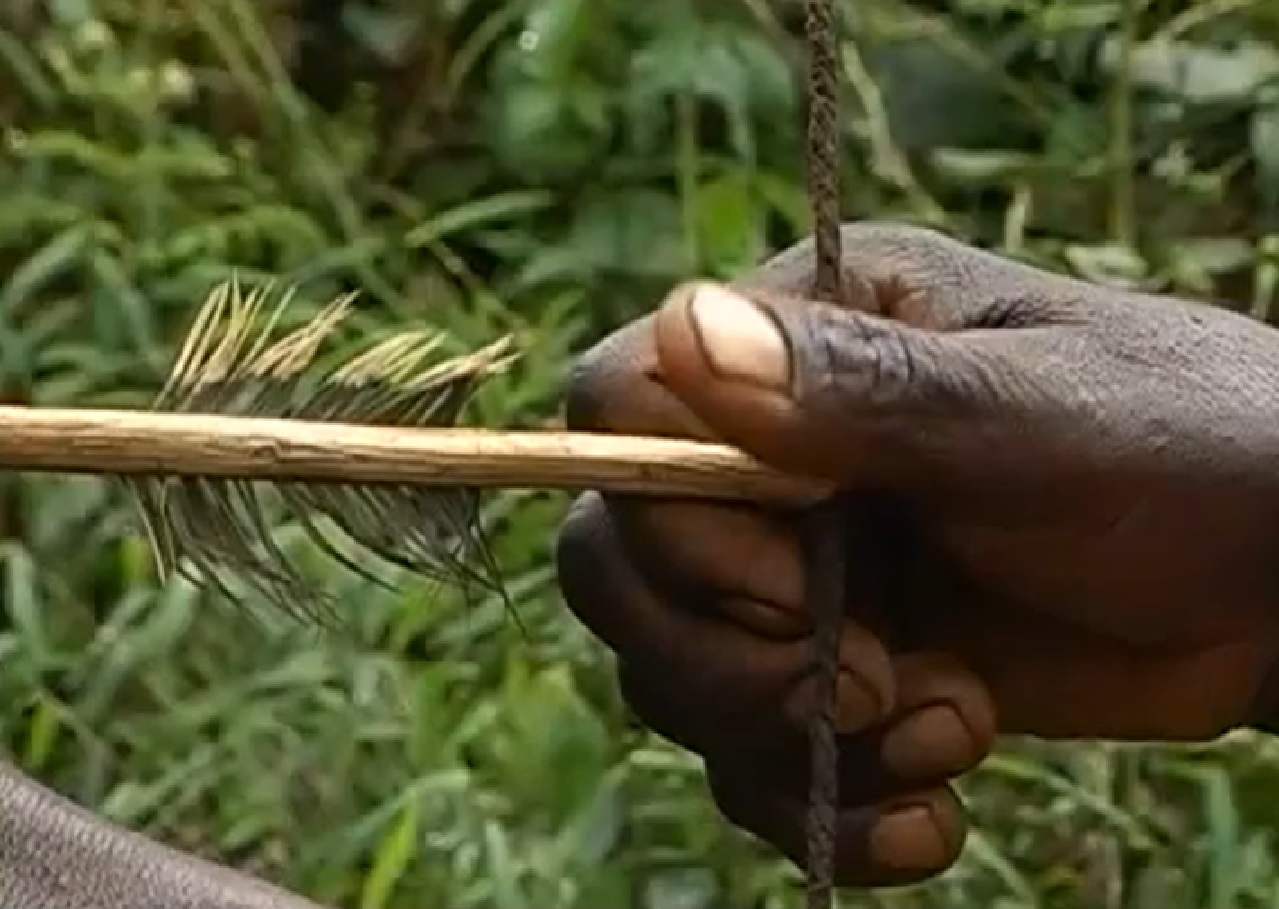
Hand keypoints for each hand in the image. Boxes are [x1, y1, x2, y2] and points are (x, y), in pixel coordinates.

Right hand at [554, 223, 1278, 886]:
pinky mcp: (826, 668)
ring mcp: (790, 566)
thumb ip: (865, 384)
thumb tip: (682, 328)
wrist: (1274, 584)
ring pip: (672, 677)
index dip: (676, 521)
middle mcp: (768, 452)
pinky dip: (822, 811)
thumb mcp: (1039, 416)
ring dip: (790, 743)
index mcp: (802, 339)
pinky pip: (746, 760)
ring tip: (952, 729)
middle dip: (727, 661)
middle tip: (873, 690)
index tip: (805, 591)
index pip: (622, 413)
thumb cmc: (1185, 454)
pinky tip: (928, 819)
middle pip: (617, 567)